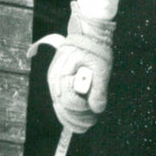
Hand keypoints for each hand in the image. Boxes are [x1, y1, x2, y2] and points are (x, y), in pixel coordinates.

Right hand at [46, 2, 114, 132]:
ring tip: (89, 122)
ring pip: (60, 109)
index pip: (67, 101)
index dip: (81, 109)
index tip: (94, 111)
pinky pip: (62, 104)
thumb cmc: (95, 47)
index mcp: (62, 75)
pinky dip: (70, 113)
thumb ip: (99, 89)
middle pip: (62, 108)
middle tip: (93, 121)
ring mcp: (55, 83)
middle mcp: (54, 81)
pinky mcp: (60, 84)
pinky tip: (81, 119)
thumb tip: (97, 109)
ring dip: (74, 119)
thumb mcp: (101, 67)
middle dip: (78, 119)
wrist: (88, 33)